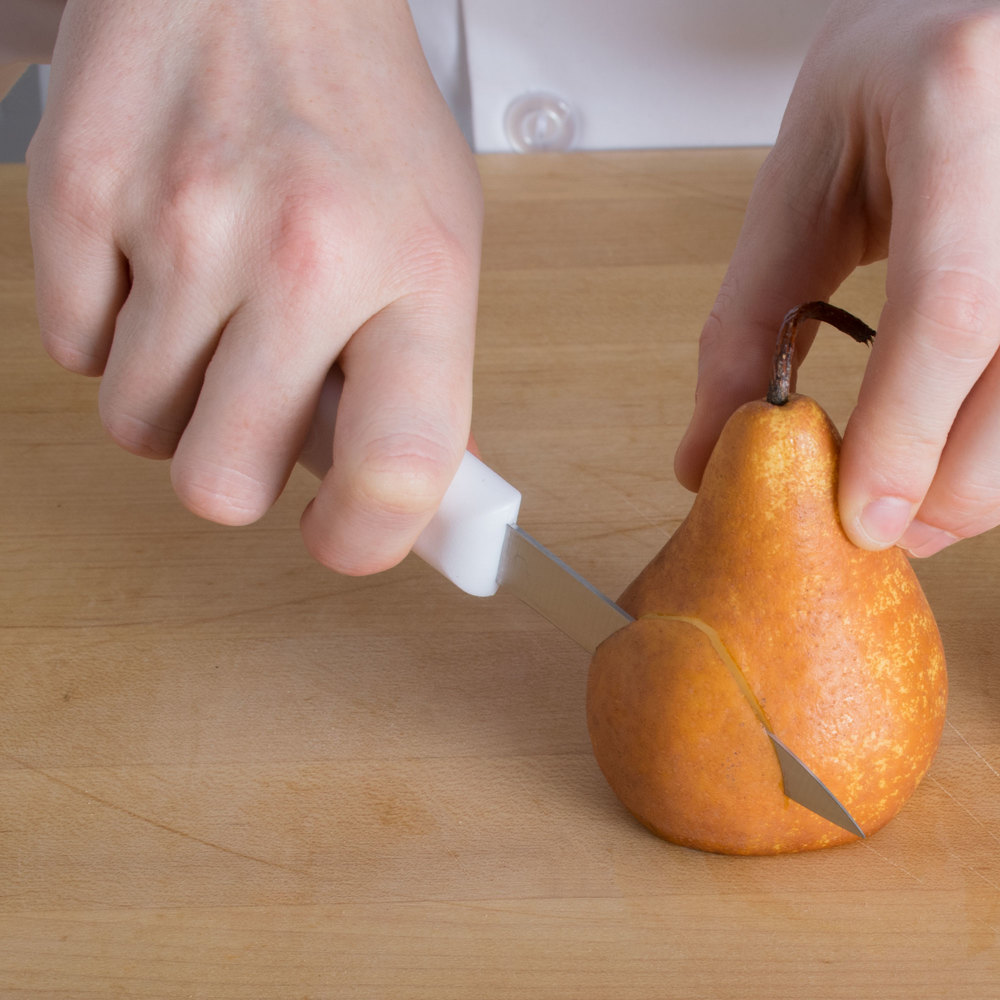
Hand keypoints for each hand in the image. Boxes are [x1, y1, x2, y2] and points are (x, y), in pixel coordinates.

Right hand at [27, 0, 482, 574]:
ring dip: (177, 396)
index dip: (365, 538)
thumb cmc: (358, 119)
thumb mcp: (438, 247)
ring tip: (217, 311)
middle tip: (258, 408)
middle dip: (236, 468)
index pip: (397, 465)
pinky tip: (161, 264)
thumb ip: (420, 380)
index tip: (343, 539)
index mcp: (417, 274)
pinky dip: (116, 332)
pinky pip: (74, 350)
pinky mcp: (80, 194)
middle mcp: (302, 253)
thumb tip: (395, 498)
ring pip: (138, 426)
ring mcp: (182, 223)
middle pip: (221, 484)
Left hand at [674, 0, 999, 557]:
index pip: (950, 303)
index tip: (863, 519)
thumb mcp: (801, 183)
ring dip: (991, 472)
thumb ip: (749, 321)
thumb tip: (709, 457)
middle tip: (887, 531)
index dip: (907, 429)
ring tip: (921, 503)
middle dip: (956, 480)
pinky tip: (963, 447)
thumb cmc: (888, 82)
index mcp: (961, 98)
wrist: (975, 9)